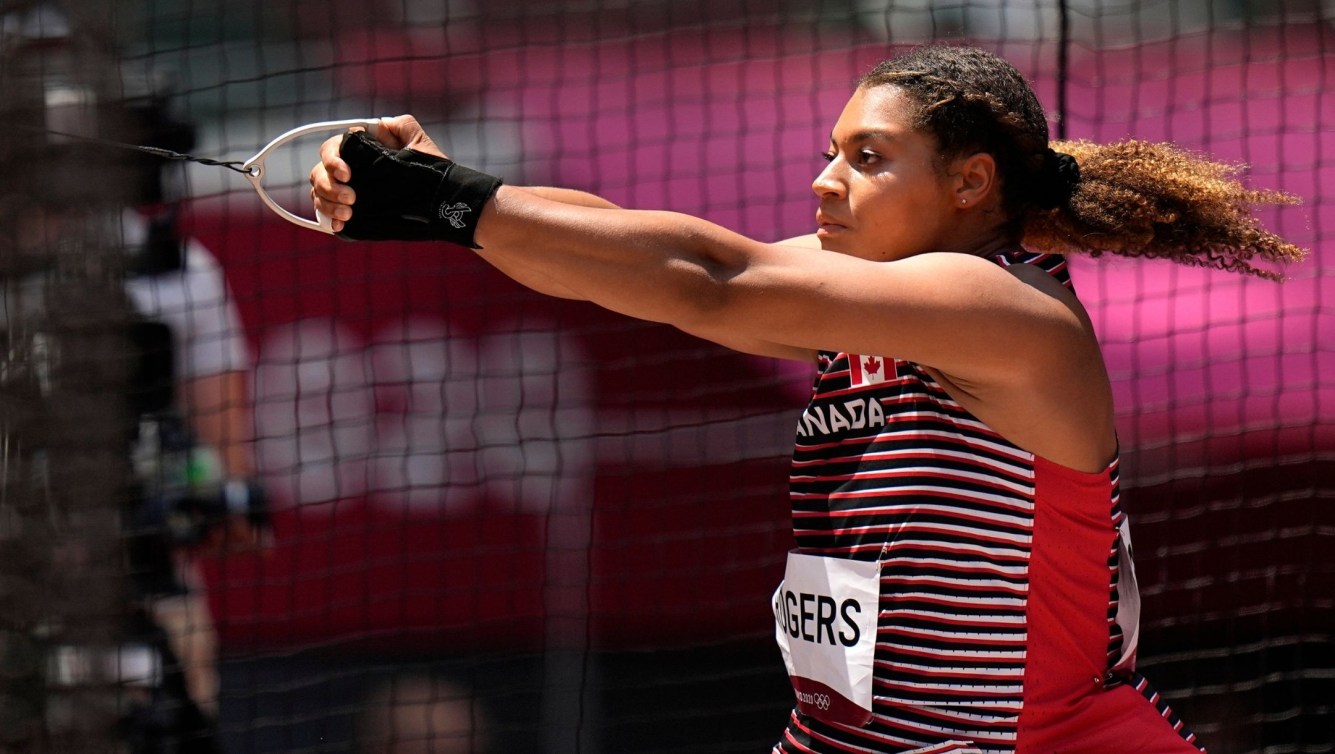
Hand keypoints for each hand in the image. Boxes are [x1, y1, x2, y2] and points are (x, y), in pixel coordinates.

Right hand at [310, 114, 444, 232]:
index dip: (333, 160)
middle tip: (352, 199)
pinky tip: (339, 225)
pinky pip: (326, 214)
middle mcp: (350, 170)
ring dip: (327, 204)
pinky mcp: (351, 212)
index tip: (347, 174)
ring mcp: (348, 191)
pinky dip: (327, 219)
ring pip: (319, 193)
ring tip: (348, 214)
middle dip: (330, 186)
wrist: (443, 200)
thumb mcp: (420, 144)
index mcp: (360, 151)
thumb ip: (402, 126)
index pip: (332, 149)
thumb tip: (380, 123)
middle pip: (320, 173)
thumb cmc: (431, 171)